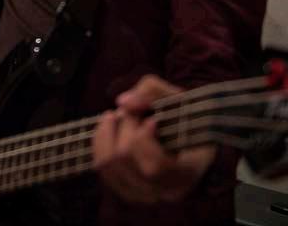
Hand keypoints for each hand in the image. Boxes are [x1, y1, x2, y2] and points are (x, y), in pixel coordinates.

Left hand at [93, 75, 215, 203]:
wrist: (188, 132)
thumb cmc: (182, 114)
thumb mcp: (174, 94)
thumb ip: (150, 91)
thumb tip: (122, 102)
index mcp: (188, 173)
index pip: (154, 167)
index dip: (144, 138)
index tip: (152, 120)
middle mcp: (167, 191)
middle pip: (124, 159)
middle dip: (123, 127)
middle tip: (129, 113)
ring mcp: (147, 195)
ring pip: (108, 165)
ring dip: (107, 134)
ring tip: (116, 118)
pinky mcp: (129, 190)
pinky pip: (102, 170)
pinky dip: (100, 145)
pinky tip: (108, 130)